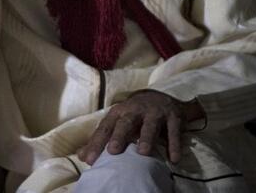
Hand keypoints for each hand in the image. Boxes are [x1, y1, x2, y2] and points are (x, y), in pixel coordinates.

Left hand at [80, 90, 203, 164]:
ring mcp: (155, 112)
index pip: (105, 128)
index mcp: (119, 112)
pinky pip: (174, 132)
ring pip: (149, 125)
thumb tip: (81, 156)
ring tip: (143, 153)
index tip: (89, 159)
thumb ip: (102, 139)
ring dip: (146, 138)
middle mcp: (135, 109)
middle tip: (112, 151)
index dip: (96, 143)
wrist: (164, 96)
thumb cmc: (135, 114)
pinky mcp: (173, 117)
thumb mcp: (118, 122)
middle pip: (125, 123)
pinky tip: (173, 159)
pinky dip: (174, 145)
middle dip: (119, 136)